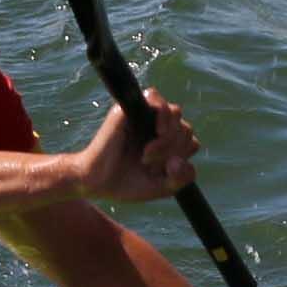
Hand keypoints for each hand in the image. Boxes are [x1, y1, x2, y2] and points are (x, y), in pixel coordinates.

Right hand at [72, 95, 196, 203]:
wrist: (96, 183)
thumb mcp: (162, 187)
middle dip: (173, 149)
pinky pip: (155, 99)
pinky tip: (156, 134)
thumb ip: (181, 177)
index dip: (183, 156)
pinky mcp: (128, 110)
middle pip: (184, 127)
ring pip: (175, 113)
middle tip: (150, 164)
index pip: (190, 141)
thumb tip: (182, 160)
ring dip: (167, 138)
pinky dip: (162, 116)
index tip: (164, 172)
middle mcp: (156, 126)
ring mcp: (142, 116)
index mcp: (165, 143)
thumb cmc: (126, 184)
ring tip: (148, 154)